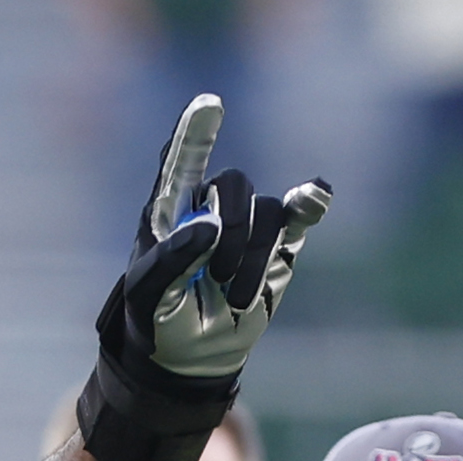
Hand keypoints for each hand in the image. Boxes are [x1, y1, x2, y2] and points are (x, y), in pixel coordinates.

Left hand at [108, 97, 330, 389]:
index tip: (208, 103)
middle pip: (234, 185)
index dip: (194, 133)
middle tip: (214, 276)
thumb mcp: (147, 294)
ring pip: (266, 212)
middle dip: (230, 231)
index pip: (181, 161)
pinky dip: (308, 204)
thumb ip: (172, 258)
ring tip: (231, 294)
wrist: (189, 356)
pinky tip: (315, 194)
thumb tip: (212, 226)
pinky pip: (298, 214)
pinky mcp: (279, 244)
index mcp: (169, 210)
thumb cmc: (156, 318)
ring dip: (251, 259)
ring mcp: (247, 225)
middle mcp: (211, 207)